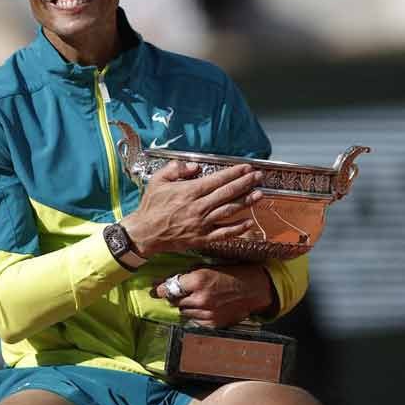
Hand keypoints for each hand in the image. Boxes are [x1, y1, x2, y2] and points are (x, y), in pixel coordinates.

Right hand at [122, 161, 262, 257]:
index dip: (234, 173)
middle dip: (245, 183)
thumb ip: (175, 169)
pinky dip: (238, 228)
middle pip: (227, 193)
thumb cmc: (151, 206)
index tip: (246, 167)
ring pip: (229, 211)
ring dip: (246, 202)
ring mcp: (202, 224)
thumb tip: (194, 166)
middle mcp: (199, 207)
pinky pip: (224, 233)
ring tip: (259, 194)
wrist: (145, 233)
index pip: (217, 179)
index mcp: (189, 191)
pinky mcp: (202, 238)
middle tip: (259, 176)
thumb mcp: (158, 180)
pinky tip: (249, 222)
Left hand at [153, 264, 276, 328]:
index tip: (156, 289)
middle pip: (174, 300)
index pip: (170, 286)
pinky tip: (201, 307)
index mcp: (198, 280)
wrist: (254, 288)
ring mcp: (206, 313)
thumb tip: (173, 279)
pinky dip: (195, 314)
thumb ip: (191, 274)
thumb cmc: (232, 273)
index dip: (161, 288)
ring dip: (184, 305)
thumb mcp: (210, 267)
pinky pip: (195, 320)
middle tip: (172, 293)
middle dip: (173, 296)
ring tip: (191, 299)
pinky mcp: (213, 323)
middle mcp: (200, 298)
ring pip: (183, 311)